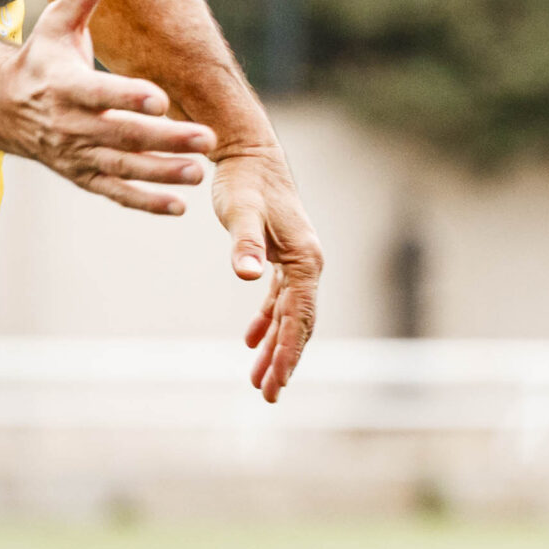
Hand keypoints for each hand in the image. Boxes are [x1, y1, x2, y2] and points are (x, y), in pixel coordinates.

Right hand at [0, 0, 213, 211]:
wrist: (0, 107)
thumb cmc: (41, 59)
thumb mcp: (56, 25)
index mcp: (64, 86)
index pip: (99, 93)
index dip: (127, 96)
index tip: (160, 97)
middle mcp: (70, 125)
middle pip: (120, 135)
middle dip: (164, 140)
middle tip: (206, 139)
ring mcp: (76, 155)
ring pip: (122, 168)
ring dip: (161, 174)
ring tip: (199, 172)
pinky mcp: (82, 175)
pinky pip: (114, 192)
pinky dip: (144, 202)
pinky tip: (178, 206)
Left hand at [214, 146, 322, 402]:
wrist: (248, 152)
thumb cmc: (244, 181)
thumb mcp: (240, 211)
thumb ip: (244, 244)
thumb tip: (249, 275)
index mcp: (305, 259)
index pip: (300, 317)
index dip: (288, 352)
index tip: (274, 383)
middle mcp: (308, 262)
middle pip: (300, 322)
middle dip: (285, 360)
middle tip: (268, 395)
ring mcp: (297, 260)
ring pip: (291, 315)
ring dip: (276, 346)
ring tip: (259, 380)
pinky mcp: (282, 256)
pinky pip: (281, 299)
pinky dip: (269, 322)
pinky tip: (252, 341)